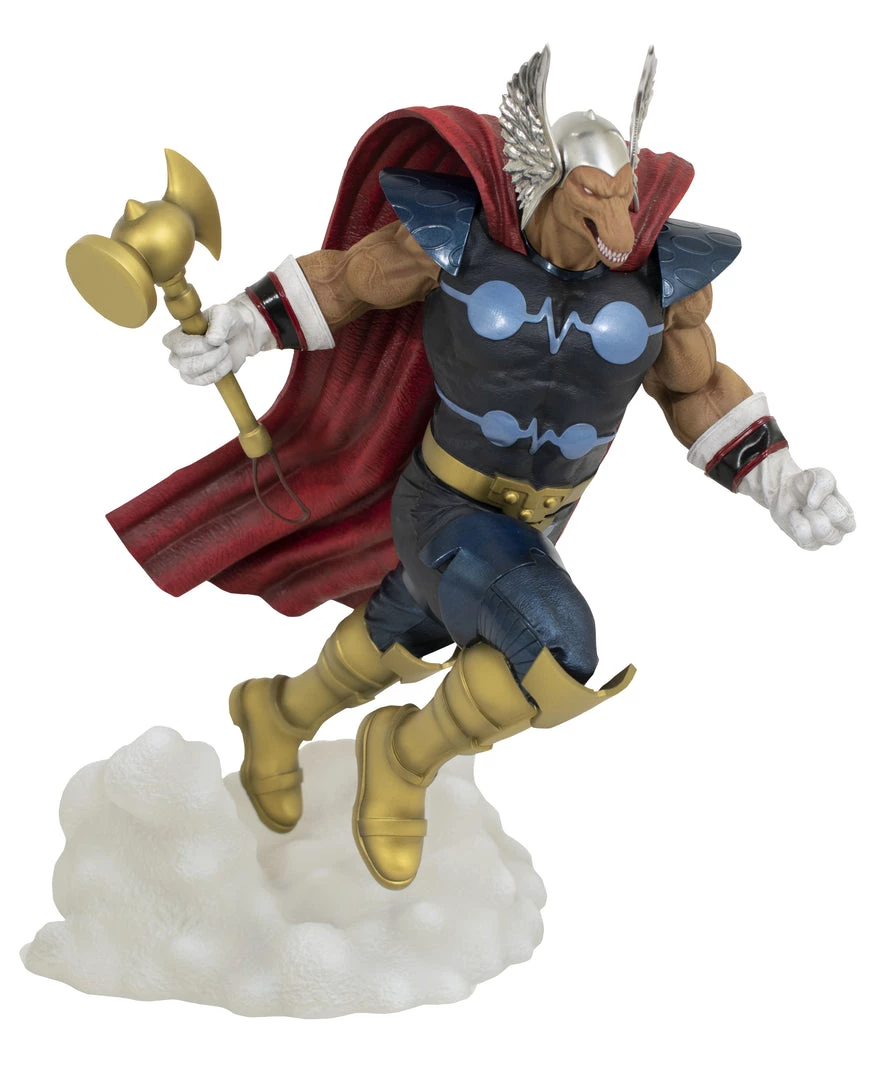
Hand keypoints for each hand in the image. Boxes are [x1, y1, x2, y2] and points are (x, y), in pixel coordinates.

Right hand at [165, 294, 272, 385]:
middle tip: (224, 345)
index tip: (213, 340)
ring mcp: (187, 367)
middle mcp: (178, 353)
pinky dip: (218, 373)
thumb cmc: (226, 321)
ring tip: (226, 352)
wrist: (241, 334)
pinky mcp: (199, 378)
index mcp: (177, 334)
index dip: (196, 346)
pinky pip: (203, 381)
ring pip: (193, 374)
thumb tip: (212, 340)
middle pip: (185, 364)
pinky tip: (226, 362)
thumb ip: (218, 324)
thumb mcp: (224, 314)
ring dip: (215, 364)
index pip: (175, 345)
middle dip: (210, 357)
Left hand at [738, 450, 855, 549]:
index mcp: (847, 516)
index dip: (827, 505)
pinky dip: (795, 523)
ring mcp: (824, 540)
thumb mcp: (820, 476)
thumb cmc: (808, 484)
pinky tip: (796, 517)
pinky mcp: (809, 544)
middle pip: (826, 530)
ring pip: (816, 535)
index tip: (820, 497)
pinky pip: (803, 538)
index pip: (841, 518)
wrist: (784, 490)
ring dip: (806, 518)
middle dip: (814, 513)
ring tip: (803, 510)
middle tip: (808, 504)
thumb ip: (824, 484)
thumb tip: (814, 505)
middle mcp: (839, 531)